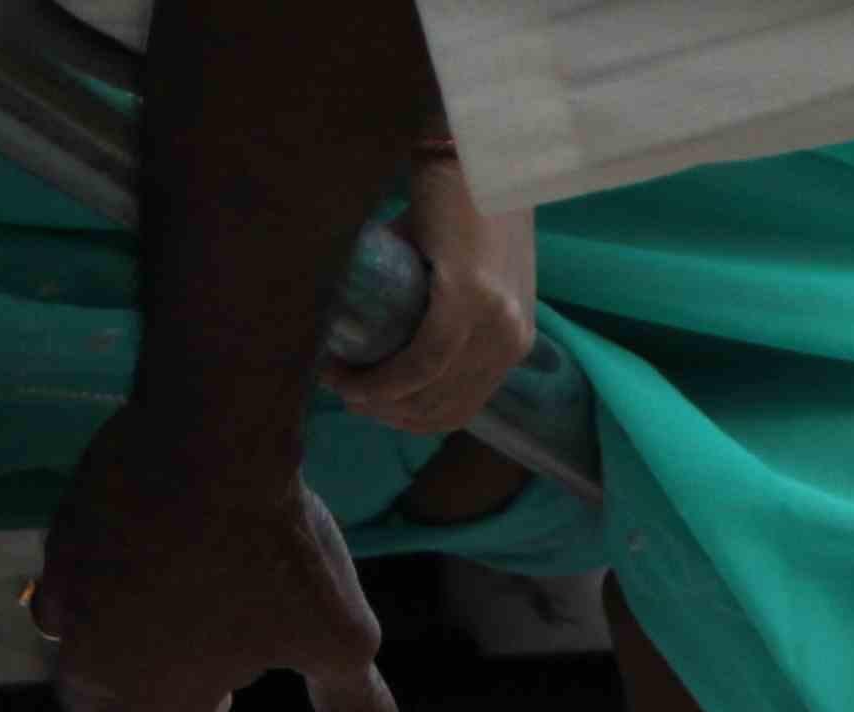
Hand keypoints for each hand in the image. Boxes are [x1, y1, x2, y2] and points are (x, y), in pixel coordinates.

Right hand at [35, 416, 403, 711]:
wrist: (215, 440)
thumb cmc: (278, 551)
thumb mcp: (338, 635)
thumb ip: (353, 702)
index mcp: (158, 703)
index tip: (224, 688)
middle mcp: (97, 663)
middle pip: (93, 701)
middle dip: (131, 687)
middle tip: (185, 643)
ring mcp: (70, 599)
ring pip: (66, 639)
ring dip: (100, 633)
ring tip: (155, 595)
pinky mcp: (59, 539)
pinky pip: (59, 575)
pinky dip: (88, 576)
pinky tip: (134, 547)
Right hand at [323, 159, 533, 437]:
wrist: (472, 151)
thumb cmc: (460, 204)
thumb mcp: (457, 276)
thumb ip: (434, 314)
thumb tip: (380, 345)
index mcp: (515, 338)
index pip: (459, 408)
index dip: (407, 418)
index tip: (365, 404)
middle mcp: (512, 338)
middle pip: (441, 408)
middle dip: (385, 413)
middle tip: (343, 391)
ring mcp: (496, 321)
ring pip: (429, 391)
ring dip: (376, 397)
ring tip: (338, 378)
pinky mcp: (470, 299)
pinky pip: (423, 360)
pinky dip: (384, 377)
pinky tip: (350, 374)